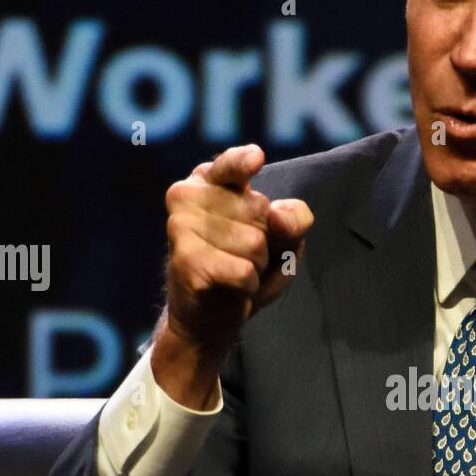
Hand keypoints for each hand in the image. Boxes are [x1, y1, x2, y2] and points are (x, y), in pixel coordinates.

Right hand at [152, 144, 312, 403]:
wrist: (209, 316)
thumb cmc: (244, 268)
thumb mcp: (283, 242)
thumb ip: (294, 221)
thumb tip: (278, 216)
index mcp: (210, 180)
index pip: (232, 165)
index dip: (243, 162)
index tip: (257, 159)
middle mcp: (189, 195)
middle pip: (260, 211)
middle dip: (266, 241)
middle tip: (243, 256)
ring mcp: (182, 225)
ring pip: (255, 243)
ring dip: (256, 266)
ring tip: (235, 272)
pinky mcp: (185, 259)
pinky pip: (244, 271)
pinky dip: (249, 285)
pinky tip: (230, 287)